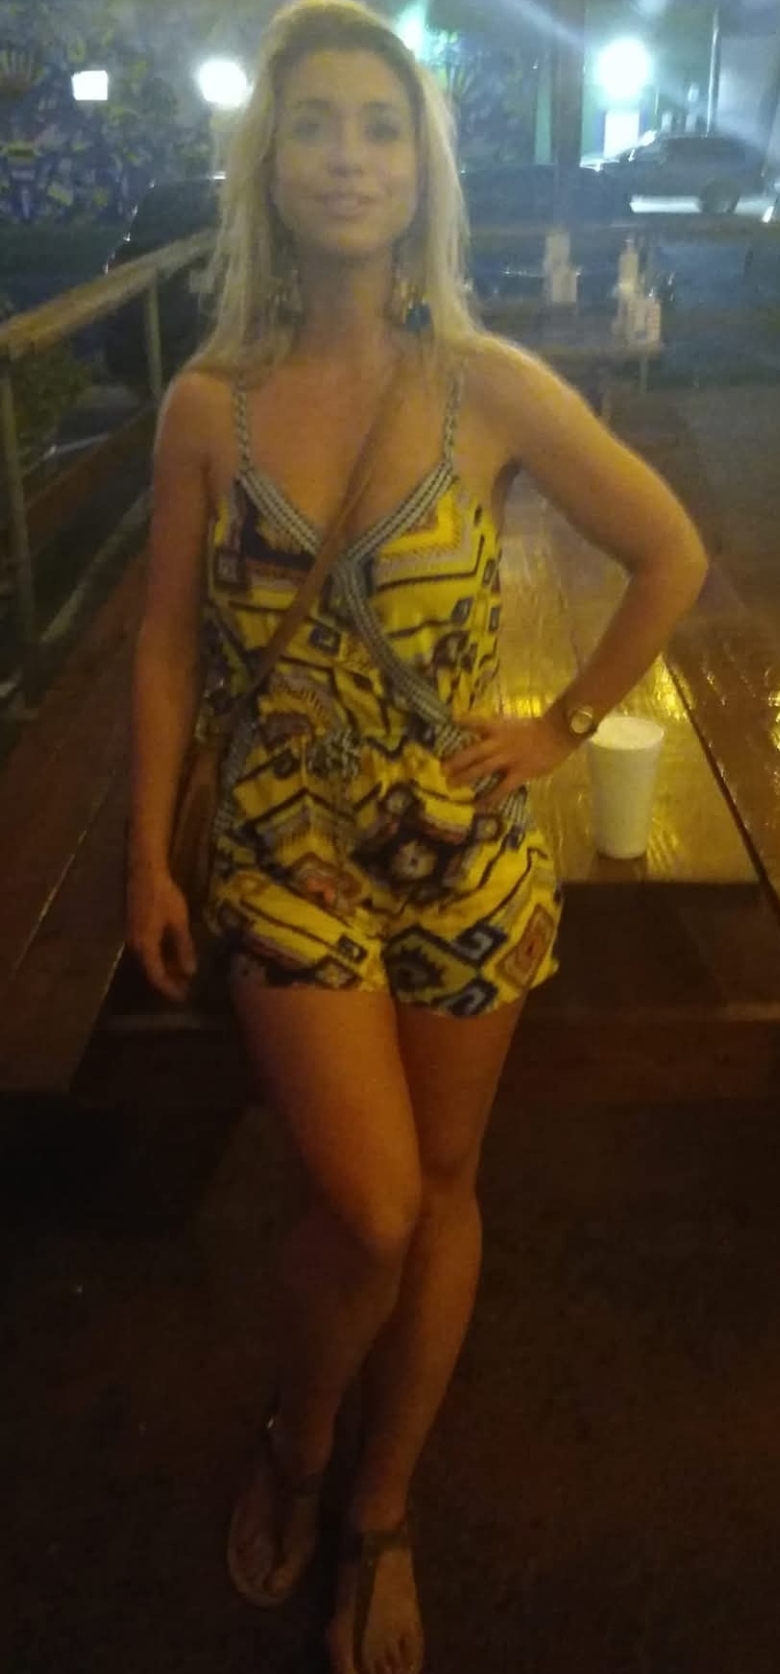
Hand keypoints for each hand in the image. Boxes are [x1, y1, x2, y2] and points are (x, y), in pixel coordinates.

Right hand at [125, 858, 197, 1002]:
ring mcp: (133, 936)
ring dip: (166, 968)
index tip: (182, 998)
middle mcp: (135, 945)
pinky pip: (148, 950)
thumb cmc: (164, 896)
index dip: (169, 988)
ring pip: (149, 960)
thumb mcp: (178, 922)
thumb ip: (184, 947)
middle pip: (151, 970)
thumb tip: (189, 972)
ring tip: (183, 973)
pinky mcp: (135, 928)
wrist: (145, 872)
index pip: (156, 976)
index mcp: (146, 945)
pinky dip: (161, 956)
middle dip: (169, 980)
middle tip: (186, 988)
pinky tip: (173, 954)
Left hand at [445, 711, 573, 811]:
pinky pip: (501, 788)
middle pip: (473, 752)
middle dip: (456, 761)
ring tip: (451, 785)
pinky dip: (489, 797)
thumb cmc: (539, 728)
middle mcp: (499, 742)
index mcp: (499, 728)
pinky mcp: (519, 773)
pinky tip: (478, 805)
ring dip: (465, 776)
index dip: (462, 723)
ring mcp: (509, 758)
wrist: (559, 733)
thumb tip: (483, 732)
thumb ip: (499, 728)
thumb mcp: (514, 723)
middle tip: (441, 770)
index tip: (448, 726)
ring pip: (482, 768)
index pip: (476, 723)